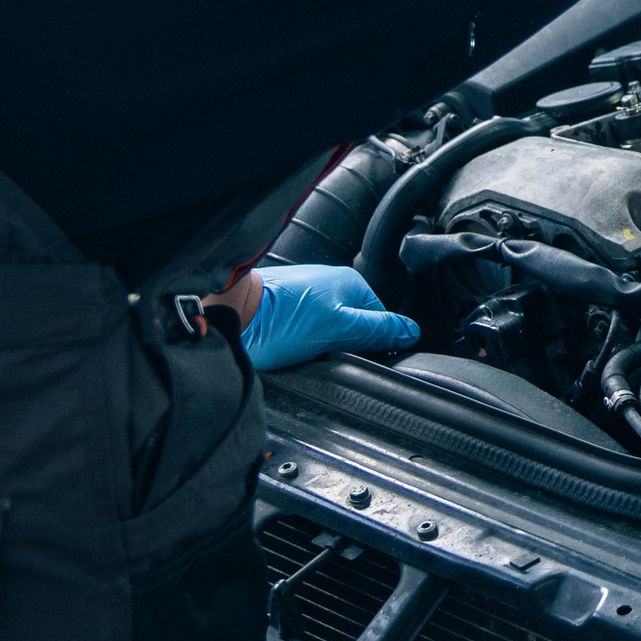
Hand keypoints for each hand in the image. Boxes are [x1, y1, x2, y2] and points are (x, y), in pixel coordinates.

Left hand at [226, 264, 416, 370]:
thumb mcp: (339, 329)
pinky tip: (290, 349)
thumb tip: (411, 332)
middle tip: (327, 355)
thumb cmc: (279, 319)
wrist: (230, 315)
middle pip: (355, 327)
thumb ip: (378, 330)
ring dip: (321, 347)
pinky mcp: (287, 310)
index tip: (358, 357)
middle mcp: (330, 284)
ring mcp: (307, 295)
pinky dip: (302, 344)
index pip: (380, 321)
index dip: (373, 344)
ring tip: (304, 352)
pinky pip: (307, 332)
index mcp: (350, 283)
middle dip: (345, 346)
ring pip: (329, 331)